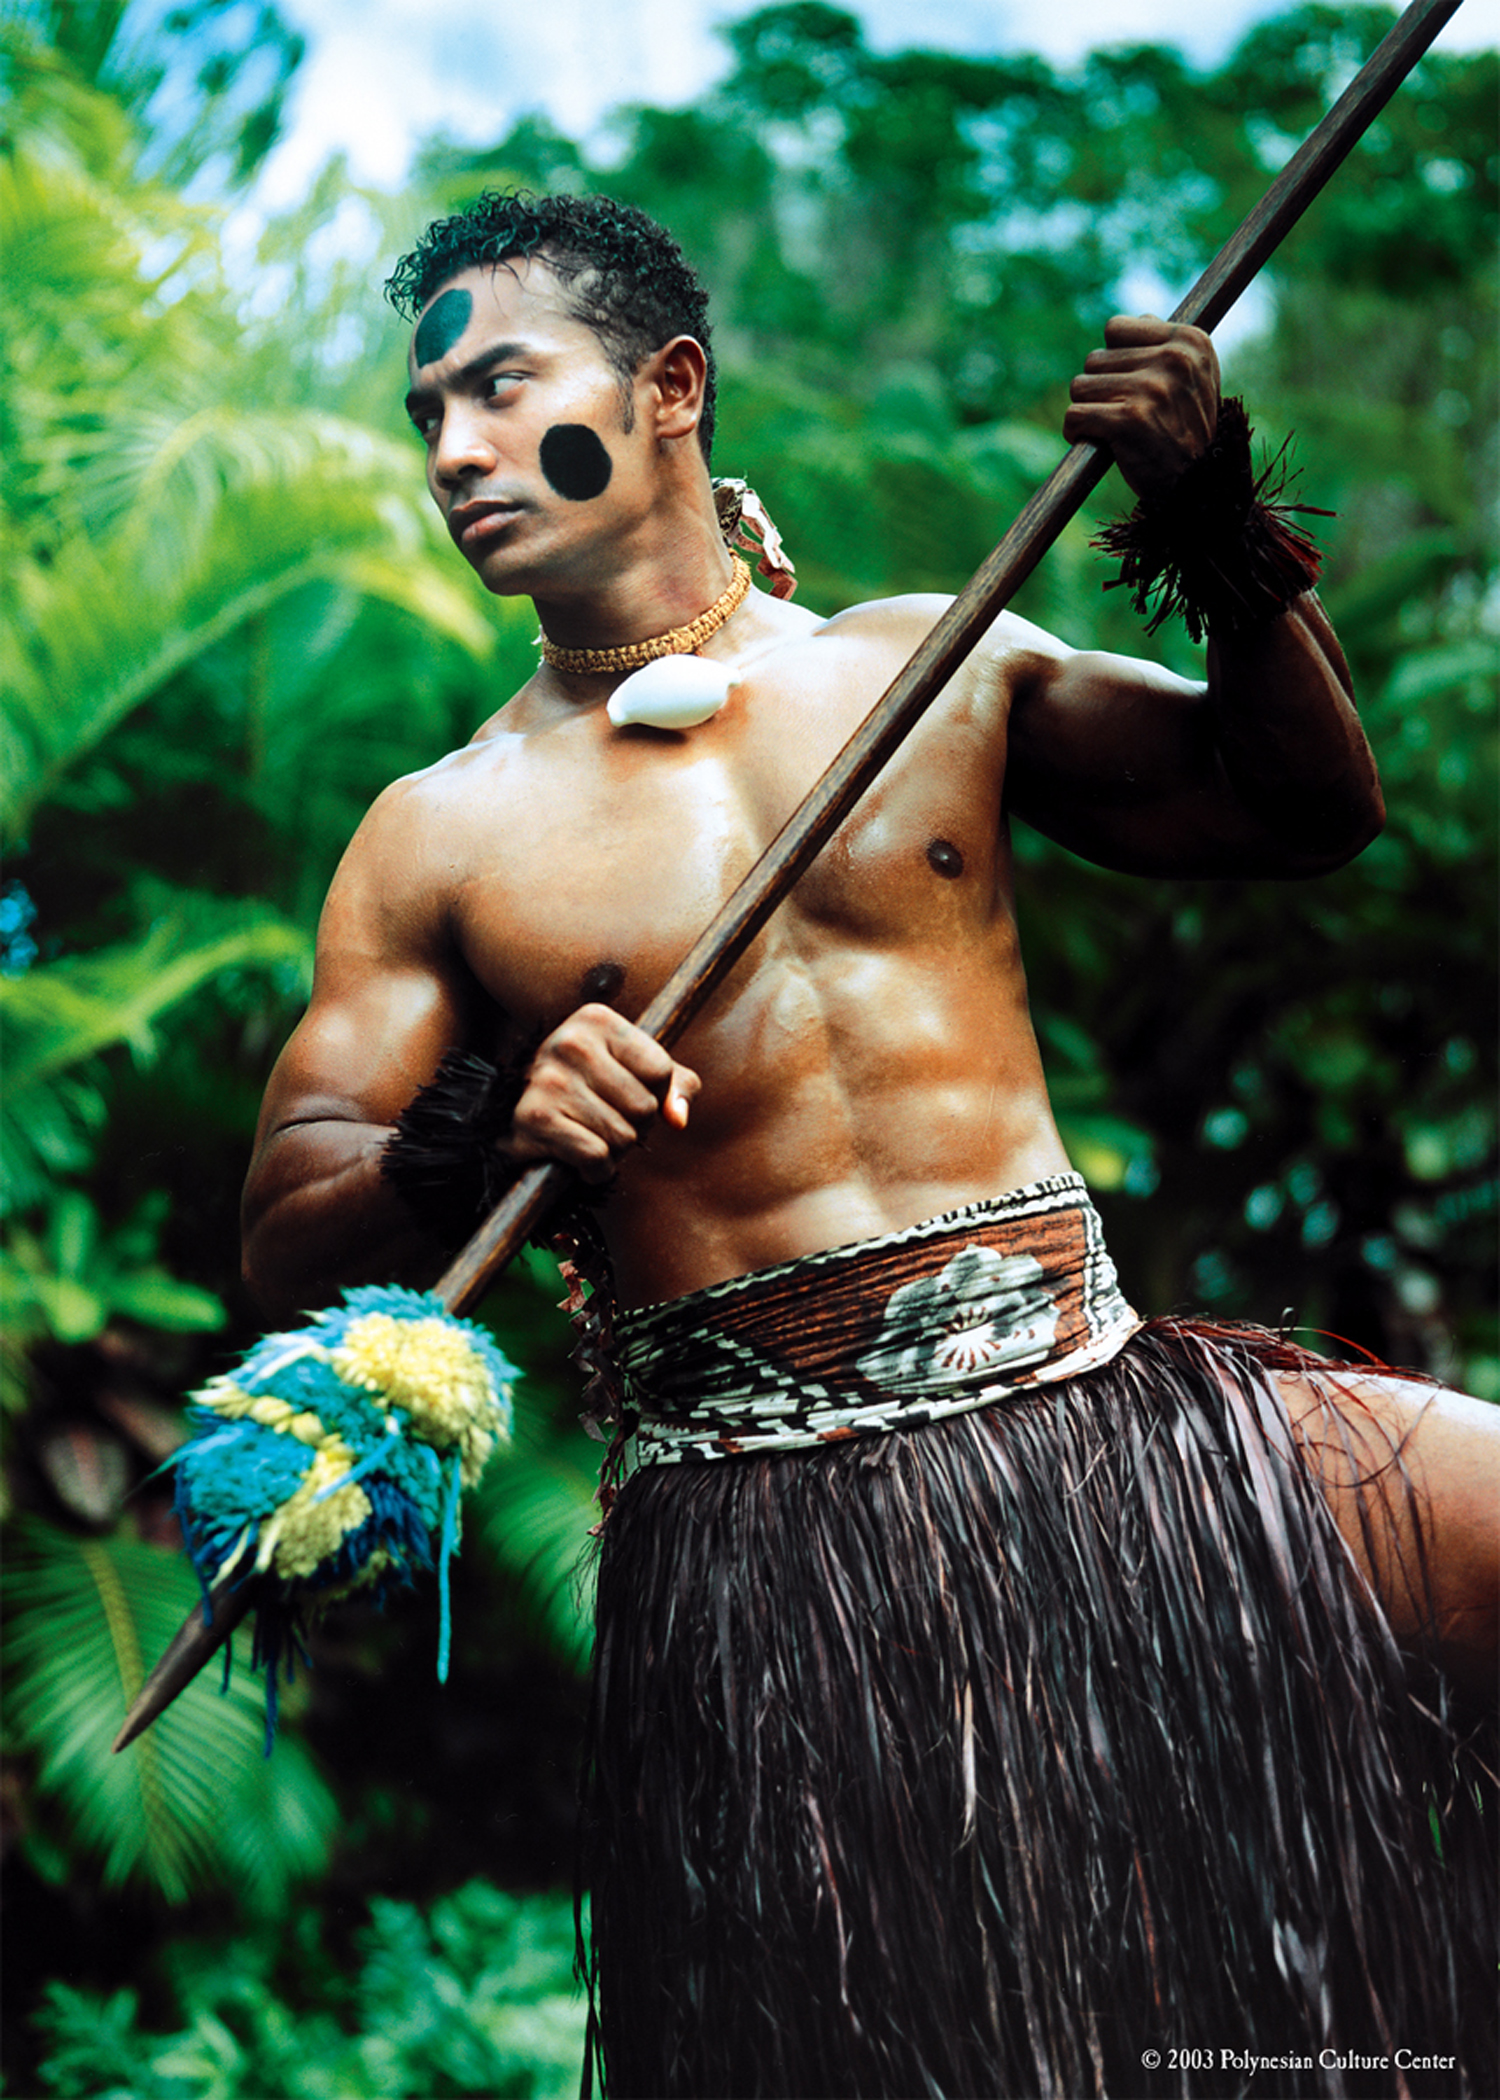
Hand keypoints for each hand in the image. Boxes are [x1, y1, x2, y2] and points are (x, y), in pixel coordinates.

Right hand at [506, 1004, 699, 1183]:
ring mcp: (549, 1081)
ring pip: (623, 1136)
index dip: (654, 1093)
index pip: (661, 1070)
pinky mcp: (534, 1119)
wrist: (511, 1112)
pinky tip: (576, 1156)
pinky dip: (595, 1170)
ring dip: (614, 1150)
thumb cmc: (585, 1088)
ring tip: (587, 1133)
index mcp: (597, 1019)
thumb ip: (674, 1085)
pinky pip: (596, 1157)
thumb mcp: (634, 1070)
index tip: (623, 1092)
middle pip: (644, 1106)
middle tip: (603, 1118)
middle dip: (634, 1125)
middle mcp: (570, 1043)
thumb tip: (678, 1118)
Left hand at [1062, 315, 1219, 498]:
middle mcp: (1174, 360)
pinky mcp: (1128, 420)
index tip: (1131, 383)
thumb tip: (1136, 320)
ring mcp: (1151, 389)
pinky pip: (1075, 415)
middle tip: (1126, 415)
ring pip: (1080, 386)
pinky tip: (1100, 443)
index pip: (1116, 328)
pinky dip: (1077, 432)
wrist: (1197, 488)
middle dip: (1101, 389)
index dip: (1114, 359)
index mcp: (1191, 342)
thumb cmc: (1186, 433)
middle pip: (1094, 358)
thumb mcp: (1195, 379)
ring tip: (1117, 430)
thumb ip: (1166, 345)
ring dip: (1089, 411)